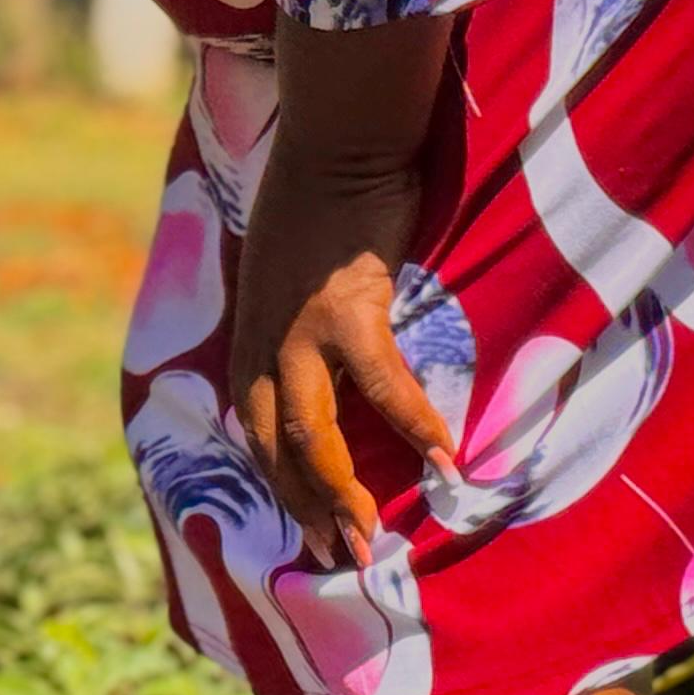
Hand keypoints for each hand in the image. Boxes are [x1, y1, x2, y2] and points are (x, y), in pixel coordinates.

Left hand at [228, 152, 457, 570]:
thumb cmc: (323, 201)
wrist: (337, 139)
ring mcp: (298, 328)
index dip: (276, 482)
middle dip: (304, 506)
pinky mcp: (346, 310)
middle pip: (269, 444)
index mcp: (249, 334)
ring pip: (307, 433)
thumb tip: (328, 358)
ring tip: (371, 538)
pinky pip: (382, 385)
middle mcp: (261, 340)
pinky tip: (444, 461)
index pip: (250, 428)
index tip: (306, 525)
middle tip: (341, 554)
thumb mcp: (286, 270)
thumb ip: (297, 319)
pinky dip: (413, 426)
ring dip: (338, 491)